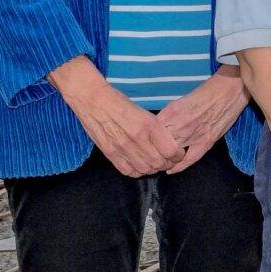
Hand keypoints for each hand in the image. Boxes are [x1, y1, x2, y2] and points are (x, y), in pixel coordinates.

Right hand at [52, 57, 181, 176]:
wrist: (92, 99)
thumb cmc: (119, 101)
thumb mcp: (144, 112)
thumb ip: (155, 129)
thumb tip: (167, 144)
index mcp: (148, 124)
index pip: (170, 150)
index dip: (178, 156)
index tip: (178, 154)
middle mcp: (137, 138)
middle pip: (159, 163)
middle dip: (167, 164)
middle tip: (168, 161)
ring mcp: (122, 147)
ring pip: (145, 169)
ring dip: (153, 169)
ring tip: (154, 164)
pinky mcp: (110, 153)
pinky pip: (128, 171)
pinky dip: (137, 172)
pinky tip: (140, 166)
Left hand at [155, 70, 249, 172]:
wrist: (228, 91)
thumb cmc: (205, 92)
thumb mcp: (179, 100)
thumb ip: (167, 115)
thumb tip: (156, 127)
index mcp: (171, 112)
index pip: (150, 132)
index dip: (145, 140)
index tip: (142, 144)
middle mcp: (180, 125)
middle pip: (158, 145)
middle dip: (152, 152)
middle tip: (147, 156)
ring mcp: (193, 135)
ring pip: (171, 154)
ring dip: (164, 160)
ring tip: (158, 163)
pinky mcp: (206, 142)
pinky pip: (189, 159)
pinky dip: (179, 167)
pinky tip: (171, 170)